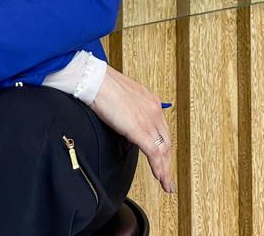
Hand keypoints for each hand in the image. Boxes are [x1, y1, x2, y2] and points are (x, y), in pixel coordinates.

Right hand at [89, 66, 175, 193]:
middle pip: (167, 142)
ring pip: (163, 150)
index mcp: (151, 101)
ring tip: (166, 183)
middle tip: (167, 176)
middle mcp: (154, 110)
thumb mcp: (123, 98)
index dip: (164, 147)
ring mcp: (149, 120)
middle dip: (167, 161)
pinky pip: (154, 154)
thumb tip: (127, 125)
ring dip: (165, 169)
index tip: (164, 158)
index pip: (163, 130)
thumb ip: (130, 112)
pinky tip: (160, 178)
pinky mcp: (139, 130)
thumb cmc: (103, 85)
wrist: (96, 81)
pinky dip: (159, 168)